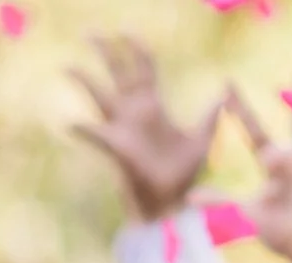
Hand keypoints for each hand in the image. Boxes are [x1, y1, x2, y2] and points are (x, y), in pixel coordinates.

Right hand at [69, 34, 221, 224]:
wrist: (171, 203)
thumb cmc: (183, 174)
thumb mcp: (201, 140)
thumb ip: (210, 115)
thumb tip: (224, 91)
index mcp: (152, 106)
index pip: (143, 67)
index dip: (136, 48)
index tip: (126, 30)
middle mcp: (134, 112)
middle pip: (117, 72)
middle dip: (105, 51)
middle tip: (90, 32)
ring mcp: (122, 128)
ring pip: (99, 96)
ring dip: (84, 81)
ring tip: (66, 66)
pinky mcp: (116, 147)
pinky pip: (95, 135)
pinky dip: (83, 130)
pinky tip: (70, 123)